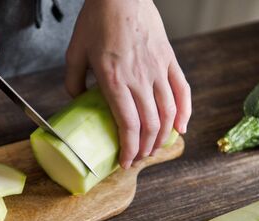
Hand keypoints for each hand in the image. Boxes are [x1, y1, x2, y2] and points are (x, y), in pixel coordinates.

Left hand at [66, 0, 190, 168]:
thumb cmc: (96, 20)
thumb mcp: (75, 53)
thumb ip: (73, 81)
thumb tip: (77, 98)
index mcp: (114, 81)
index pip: (128, 125)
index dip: (129, 149)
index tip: (125, 162)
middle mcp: (140, 79)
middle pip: (150, 124)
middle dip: (145, 148)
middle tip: (138, 158)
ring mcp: (158, 69)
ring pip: (168, 112)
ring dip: (163, 136)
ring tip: (155, 148)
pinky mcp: (169, 60)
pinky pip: (182, 90)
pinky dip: (184, 111)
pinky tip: (181, 126)